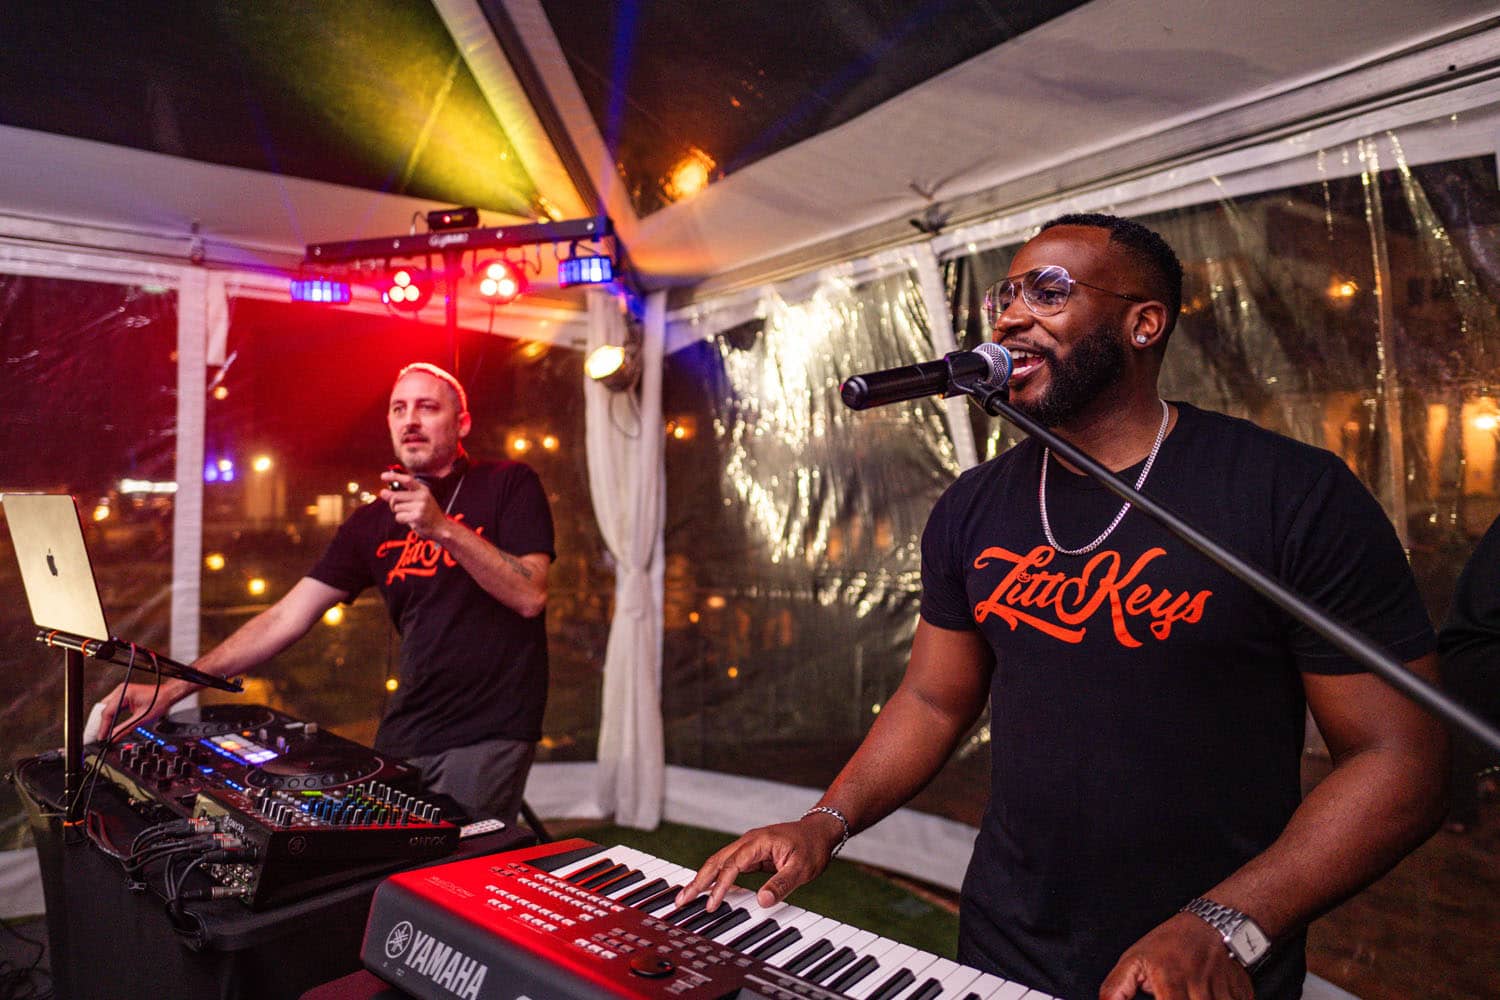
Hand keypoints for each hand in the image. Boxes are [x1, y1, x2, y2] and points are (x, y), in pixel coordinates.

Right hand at [89, 677, 192, 740]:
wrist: (169, 694)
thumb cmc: (160, 701)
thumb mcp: (142, 719)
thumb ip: (125, 729)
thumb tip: (113, 737)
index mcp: (124, 693)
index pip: (107, 712)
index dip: (103, 727)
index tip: (101, 737)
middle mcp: (121, 690)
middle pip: (103, 709)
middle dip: (100, 724)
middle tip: (98, 736)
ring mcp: (121, 692)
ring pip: (106, 707)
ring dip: (104, 720)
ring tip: (102, 733)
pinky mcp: (124, 695)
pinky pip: (112, 706)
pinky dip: (109, 716)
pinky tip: (108, 725)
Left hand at [380, 472, 446, 538]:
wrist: (441, 527)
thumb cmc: (427, 513)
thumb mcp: (416, 500)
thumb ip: (401, 496)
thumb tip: (383, 492)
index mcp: (423, 489)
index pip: (407, 479)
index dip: (394, 477)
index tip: (383, 476)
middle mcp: (422, 496)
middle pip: (396, 496)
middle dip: (392, 504)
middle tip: (398, 508)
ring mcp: (420, 506)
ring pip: (396, 508)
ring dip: (399, 513)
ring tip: (409, 515)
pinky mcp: (417, 517)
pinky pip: (399, 517)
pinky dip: (401, 520)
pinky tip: (410, 520)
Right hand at [674, 812, 844, 912]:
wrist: (820, 831)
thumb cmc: (812, 847)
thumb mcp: (802, 868)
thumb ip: (781, 884)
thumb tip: (761, 902)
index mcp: (758, 842)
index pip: (732, 865)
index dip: (720, 886)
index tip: (712, 904)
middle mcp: (748, 842)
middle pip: (716, 861)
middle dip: (698, 880)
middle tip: (681, 899)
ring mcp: (748, 847)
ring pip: (719, 862)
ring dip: (702, 879)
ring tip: (686, 896)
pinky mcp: (751, 854)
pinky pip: (728, 866)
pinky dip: (715, 877)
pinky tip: (708, 889)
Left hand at [1098, 913, 1252, 999]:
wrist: (1213, 925)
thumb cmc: (1170, 944)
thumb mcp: (1133, 960)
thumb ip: (1116, 990)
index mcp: (1170, 981)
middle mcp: (1199, 988)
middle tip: (1172, 995)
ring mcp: (1224, 993)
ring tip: (1188, 994)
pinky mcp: (1243, 995)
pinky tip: (1208, 995)